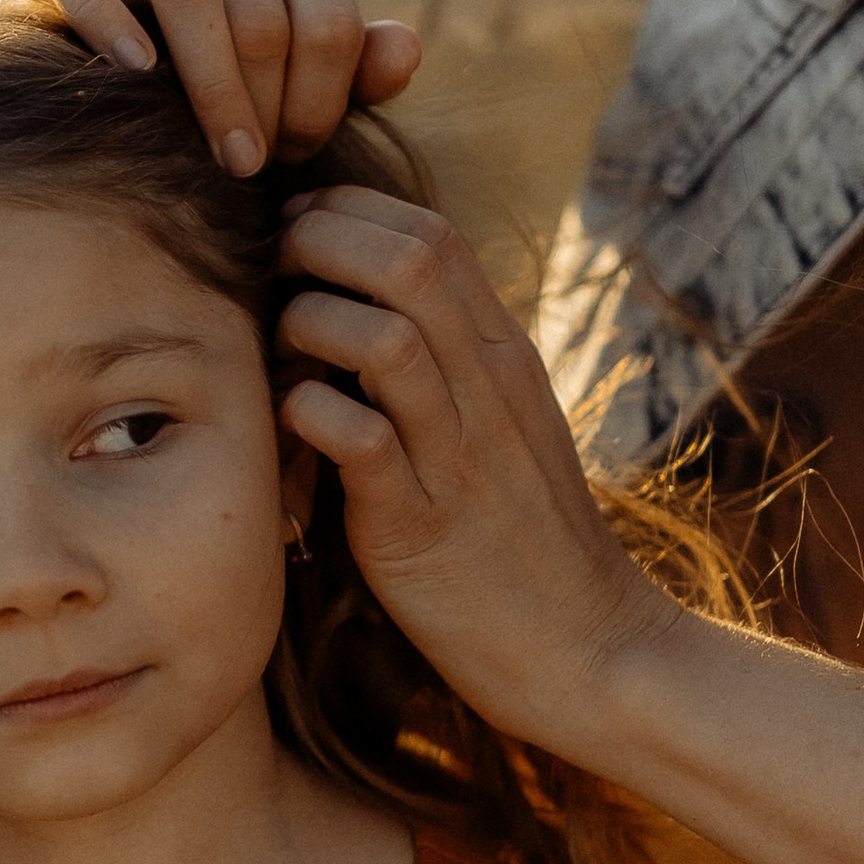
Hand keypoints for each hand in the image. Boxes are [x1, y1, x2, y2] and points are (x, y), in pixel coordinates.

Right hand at [32, 0, 419, 168]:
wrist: (120, 37)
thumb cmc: (230, 65)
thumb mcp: (302, 69)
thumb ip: (358, 65)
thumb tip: (404, 52)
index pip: (327, 21)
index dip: (319, 104)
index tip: (295, 158)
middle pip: (261, 17)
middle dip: (264, 109)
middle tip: (253, 170)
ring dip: (210, 87)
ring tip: (219, 157)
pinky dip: (110, 24)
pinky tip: (135, 74)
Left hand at [275, 185, 666, 753]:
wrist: (588, 650)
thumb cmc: (525, 540)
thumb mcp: (504, 428)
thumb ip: (450, 363)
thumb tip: (368, 306)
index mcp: (506, 358)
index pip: (434, 236)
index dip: (353, 214)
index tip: (302, 228)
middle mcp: (489, 390)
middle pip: (408, 262)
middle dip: (322, 242)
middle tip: (274, 268)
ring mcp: (459, 456)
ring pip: (383, 338)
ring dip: (310, 325)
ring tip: (285, 350)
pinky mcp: (421, 525)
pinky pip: (359, 438)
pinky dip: (309, 416)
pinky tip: (295, 426)